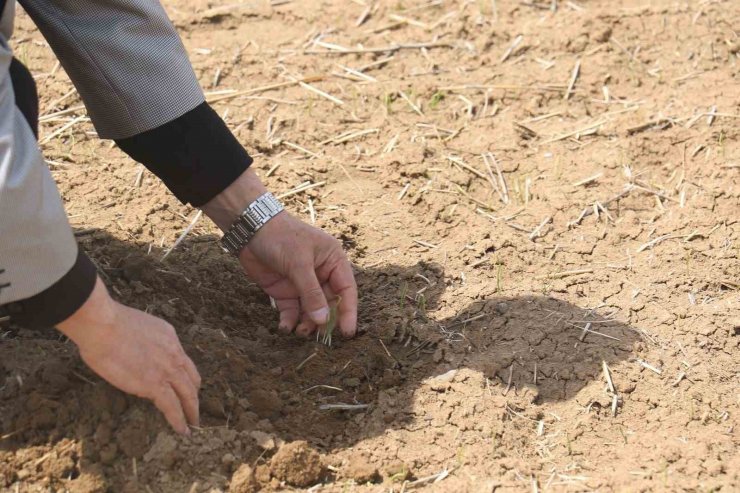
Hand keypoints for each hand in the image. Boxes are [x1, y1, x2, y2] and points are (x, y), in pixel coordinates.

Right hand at [57, 277, 200, 434]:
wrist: (103, 325)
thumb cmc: (106, 324)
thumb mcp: (136, 328)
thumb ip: (143, 343)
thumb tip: (135, 354)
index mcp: (169, 337)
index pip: (183, 360)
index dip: (186, 376)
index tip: (186, 386)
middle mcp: (174, 352)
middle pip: (192, 379)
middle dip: (194, 396)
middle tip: (194, 409)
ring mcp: (167, 369)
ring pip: (188, 394)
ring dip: (191, 411)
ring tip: (193, 423)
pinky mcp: (155, 384)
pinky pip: (173, 406)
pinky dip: (179, 420)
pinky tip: (182, 429)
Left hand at [240, 211, 357, 337]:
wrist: (249, 229)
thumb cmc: (281, 237)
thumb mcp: (299, 263)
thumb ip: (311, 293)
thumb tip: (324, 320)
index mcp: (333, 261)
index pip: (346, 290)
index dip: (348, 311)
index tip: (346, 332)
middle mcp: (321, 273)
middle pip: (329, 303)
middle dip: (324, 320)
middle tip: (320, 337)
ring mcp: (302, 283)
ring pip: (310, 310)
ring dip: (307, 323)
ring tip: (300, 332)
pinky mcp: (284, 290)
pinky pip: (292, 310)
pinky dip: (290, 320)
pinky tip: (285, 327)